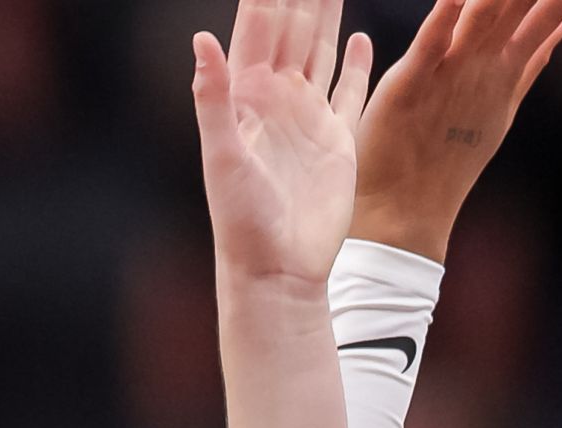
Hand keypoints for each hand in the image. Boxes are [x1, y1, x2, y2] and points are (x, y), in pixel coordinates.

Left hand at [193, 0, 377, 290]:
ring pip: (320, 51)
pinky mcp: (336, 140)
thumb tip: (201, 38)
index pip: (256, 29)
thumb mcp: (223, 155)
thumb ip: (213, 96)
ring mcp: (307, 118)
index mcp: (246, 98)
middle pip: (292, 30)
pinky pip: (349, 91)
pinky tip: (361, 38)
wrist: (277, 268)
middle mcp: (276, 101)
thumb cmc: (241, 220)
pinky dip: (356, 64)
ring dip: (327, 15)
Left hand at [351, 0, 561, 259]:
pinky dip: (443, 18)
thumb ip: (533, 60)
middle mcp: (483, 68)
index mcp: (503, 70)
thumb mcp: (502, 102)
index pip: (544, 15)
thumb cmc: (447, 159)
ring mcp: (449, 77)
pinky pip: (429, 45)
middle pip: (517, 9)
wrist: (403, 214)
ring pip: (481, 18)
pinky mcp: (409, 87)